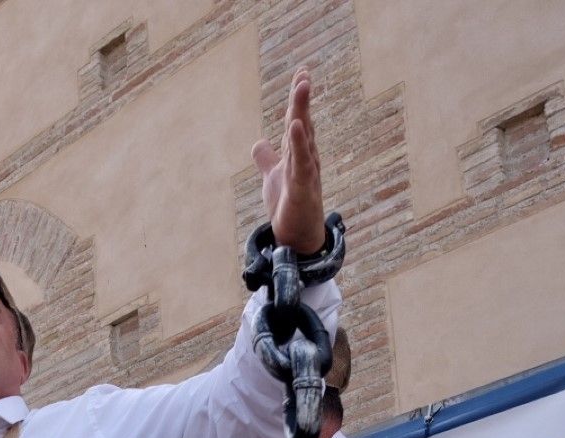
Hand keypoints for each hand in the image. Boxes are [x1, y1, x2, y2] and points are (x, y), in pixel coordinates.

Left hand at [253, 68, 324, 253]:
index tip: (301, 73)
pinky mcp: (303, 186)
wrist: (297, 237)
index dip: (297, 98)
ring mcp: (305, 171)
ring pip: (303, 135)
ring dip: (302, 110)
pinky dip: (299, 142)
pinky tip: (296, 125)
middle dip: (302, 98)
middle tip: (304, 73)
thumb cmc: (289, 205)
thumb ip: (266, 159)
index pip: (297, 120)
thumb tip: (259, 142)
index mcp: (296, 153)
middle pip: (302, 122)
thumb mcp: (272, 178)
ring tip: (302, 87)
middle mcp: (304, 158)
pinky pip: (301, 161)